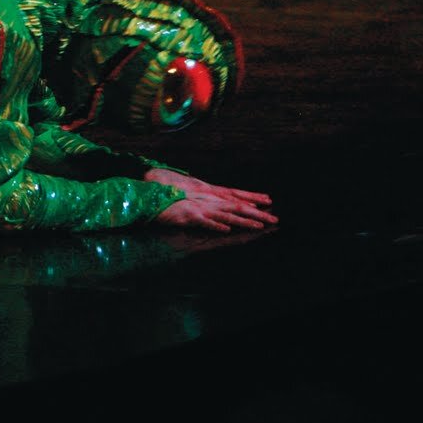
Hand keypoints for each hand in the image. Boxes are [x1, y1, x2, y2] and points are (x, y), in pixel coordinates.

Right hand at [146, 168, 276, 232]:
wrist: (147, 194)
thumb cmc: (167, 198)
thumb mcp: (187, 200)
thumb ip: (201, 203)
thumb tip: (214, 207)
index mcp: (207, 196)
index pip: (234, 197)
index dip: (251, 199)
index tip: (268, 203)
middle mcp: (206, 201)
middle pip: (235, 207)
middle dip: (256, 214)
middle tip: (275, 220)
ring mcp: (198, 208)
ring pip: (224, 214)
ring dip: (242, 220)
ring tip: (258, 225)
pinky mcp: (187, 216)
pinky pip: (203, 221)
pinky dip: (214, 224)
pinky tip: (226, 228)